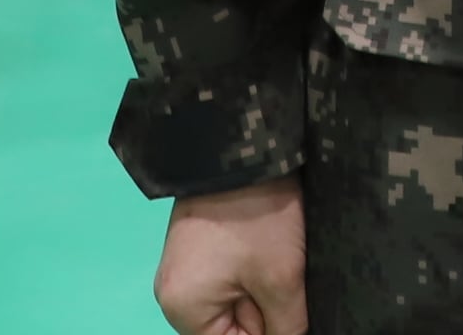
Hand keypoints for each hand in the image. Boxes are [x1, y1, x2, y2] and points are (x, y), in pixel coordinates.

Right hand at [154, 179, 305, 334]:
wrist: (243, 147)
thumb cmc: (258, 218)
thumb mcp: (281, 279)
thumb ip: (286, 327)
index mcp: (182, 309)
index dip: (268, 333)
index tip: (287, 308)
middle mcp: (174, 294)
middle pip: (231, 327)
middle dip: (265, 313)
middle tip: (282, 279)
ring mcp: (185, 268)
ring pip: (236, 303)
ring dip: (263, 293)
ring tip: (277, 263)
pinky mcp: (200, 248)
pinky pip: (230, 279)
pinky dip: (254, 274)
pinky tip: (270, 252)